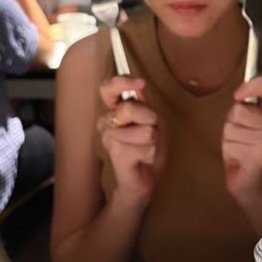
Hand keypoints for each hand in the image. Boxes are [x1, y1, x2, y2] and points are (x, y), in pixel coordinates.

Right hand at [98, 76, 164, 207]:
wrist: (143, 180)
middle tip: (150, 132)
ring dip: (154, 140)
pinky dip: (152, 154)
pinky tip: (143, 160)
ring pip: (144, 130)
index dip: (121, 82)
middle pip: (129, 107)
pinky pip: (146, 147)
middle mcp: (107, 122)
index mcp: (114, 110)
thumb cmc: (147, 148)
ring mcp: (110, 139)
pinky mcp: (117, 155)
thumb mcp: (151, 121)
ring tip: (146, 148)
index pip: (107, 89)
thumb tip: (139, 86)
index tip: (140, 83)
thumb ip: (143, 104)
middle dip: (149, 118)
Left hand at [222, 76, 261, 207]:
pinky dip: (231, 152)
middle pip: (240, 110)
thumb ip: (245, 101)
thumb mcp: (243, 121)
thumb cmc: (245, 149)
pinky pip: (233, 145)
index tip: (238, 96)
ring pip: (233, 128)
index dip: (252, 86)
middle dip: (232, 123)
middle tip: (239, 137)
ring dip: (230, 140)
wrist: (249, 182)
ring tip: (240, 148)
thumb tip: (239, 94)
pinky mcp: (261, 156)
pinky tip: (240, 159)